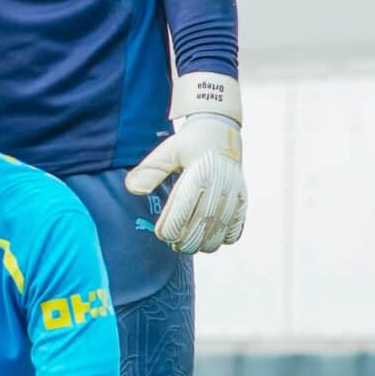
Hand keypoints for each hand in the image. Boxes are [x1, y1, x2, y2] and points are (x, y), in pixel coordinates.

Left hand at [126, 72, 245, 252]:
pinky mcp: (242, 198)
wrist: (220, 130)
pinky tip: (211, 238)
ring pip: (221, 229)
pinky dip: (225, 238)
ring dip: (205, 243)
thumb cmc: (189, 143)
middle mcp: (219, 184)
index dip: (172, 227)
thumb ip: (150, 171)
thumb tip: (132, 189)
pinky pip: (237, 226)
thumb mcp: (166, 151)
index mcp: (199, 173)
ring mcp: (233, 193)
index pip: (184, 209)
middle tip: (174, 246)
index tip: (162, 235)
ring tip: (190, 245)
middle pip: (203, 224)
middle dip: (187, 240)